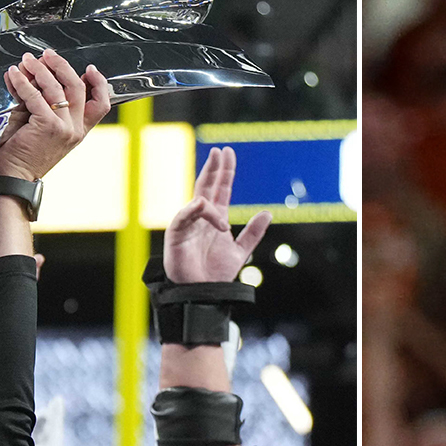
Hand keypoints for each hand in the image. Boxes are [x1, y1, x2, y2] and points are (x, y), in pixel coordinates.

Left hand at [0, 50, 112, 180]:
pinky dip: (22, 82)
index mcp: (79, 130)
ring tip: (27, 61)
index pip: (101, 104)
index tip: (90, 69)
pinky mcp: (47, 126)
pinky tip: (14, 74)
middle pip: (78, 87)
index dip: (99, 83)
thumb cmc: (26, 155)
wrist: (16, 178)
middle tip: (47, 55)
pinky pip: (35, 95)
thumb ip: (48, 104)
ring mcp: (64, 128)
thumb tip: (40, 74)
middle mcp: (75, 129)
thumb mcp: (45, 128)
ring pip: (56, 87)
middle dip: (61, 66)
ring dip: (39, 69)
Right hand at [164, 147, 272, 284]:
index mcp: (216, 219)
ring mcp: (189, 224)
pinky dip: (193, 210)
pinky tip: (201, 204)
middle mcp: (202, 218)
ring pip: (197, 199)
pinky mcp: (177, 234)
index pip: (220, 189)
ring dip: (209, 193)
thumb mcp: (241, 250)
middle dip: (214, 168)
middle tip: (220, 151)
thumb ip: (253, 232)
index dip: (225, 171)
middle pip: (207, 186)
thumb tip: (268, 212)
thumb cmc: (216, 274)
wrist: (203, 293)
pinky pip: (183, 217)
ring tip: (223, 214)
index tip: (228, 153)